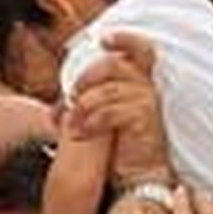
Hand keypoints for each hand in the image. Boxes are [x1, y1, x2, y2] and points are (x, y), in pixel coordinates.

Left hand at [67, 33, 170, 186]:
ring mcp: (147, 101)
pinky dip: (90, 122)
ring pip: (107, 91)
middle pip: (113, 65)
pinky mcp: (145, 119)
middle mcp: (146, 86)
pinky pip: (110, 112)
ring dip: (82, 107)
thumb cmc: (118, 141)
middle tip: (71, 96)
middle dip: (85, 78)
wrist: (136, 173)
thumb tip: (65, 92)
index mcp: (138, 80)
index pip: (140, 49)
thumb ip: (93, 94)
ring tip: (70, 123)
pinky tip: (80, 133)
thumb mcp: (103, 111)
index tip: (101, 39)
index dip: (123, 39)